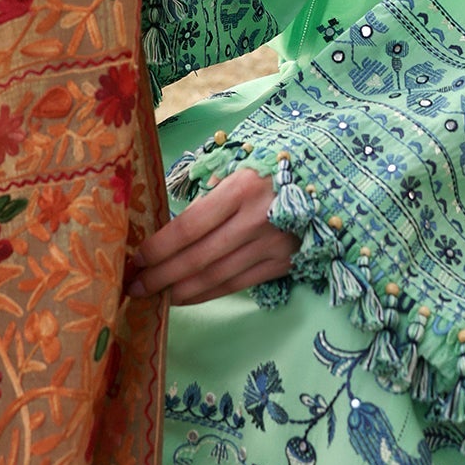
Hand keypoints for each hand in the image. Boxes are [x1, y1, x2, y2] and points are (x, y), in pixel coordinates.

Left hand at [129, 167, 298, 304]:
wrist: (328, 183)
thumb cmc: (274, 169)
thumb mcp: (241, 167)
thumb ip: (210, 193)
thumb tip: (173, 226)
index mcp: (241, 188)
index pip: (189, 226)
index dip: (159, 248)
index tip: (136, 259)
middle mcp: (255, 220)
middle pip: (198, 257)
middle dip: (161, 276)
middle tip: (135, 287)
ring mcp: (270, 246)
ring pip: (215, 277)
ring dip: (180, 291)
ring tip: (155, 296)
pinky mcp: (282, 263)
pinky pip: (236, 285)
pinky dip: (208, 294)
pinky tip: (187, 297)